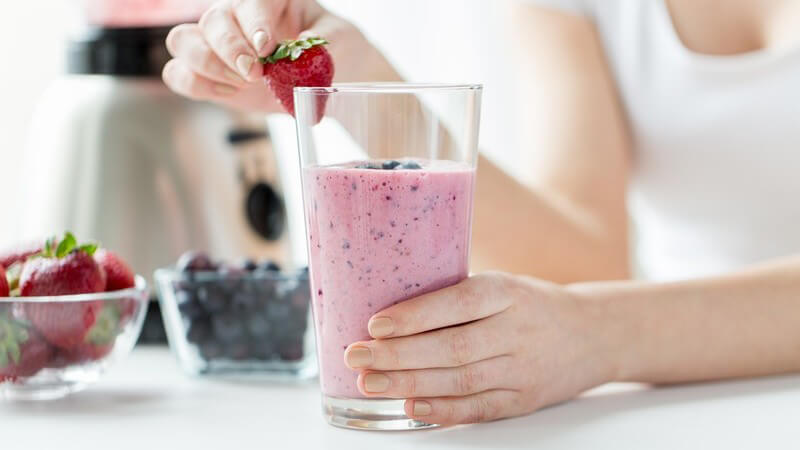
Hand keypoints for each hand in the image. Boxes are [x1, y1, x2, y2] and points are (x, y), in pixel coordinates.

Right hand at [162, 0, 368, 110]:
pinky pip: (178, 74)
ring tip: (242, 84)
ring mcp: (218, 44)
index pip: (250, 0)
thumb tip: (297, 50)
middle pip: (212, 19)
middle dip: (230, 48)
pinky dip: (196, 84)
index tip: (266, 47)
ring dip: (208, 65)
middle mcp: (237, 16)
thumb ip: (322, 44)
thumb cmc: (336, 49)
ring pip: (182, 40)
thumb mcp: (340, 41)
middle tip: (255, 73)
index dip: (253, 22)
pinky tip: (230, 93)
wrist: (333, 75)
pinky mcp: (209, 74)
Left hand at [344, 272, 618, 424]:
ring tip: (370, 383)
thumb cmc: (531, 305)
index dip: (414, 316)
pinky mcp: (525, 399)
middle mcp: (516, 330)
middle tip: (356, 357)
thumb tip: (390, 314)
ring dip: (410, 384)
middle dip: (398, 355)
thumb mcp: (502, 285)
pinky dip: (444, 410)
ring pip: (460, 380)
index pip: (457, 303)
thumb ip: (456, 298)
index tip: (375, 324)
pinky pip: (480, 409)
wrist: (593, 334)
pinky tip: (412, 408)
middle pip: (452, 347)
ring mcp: (523, 368)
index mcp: (507, 292)